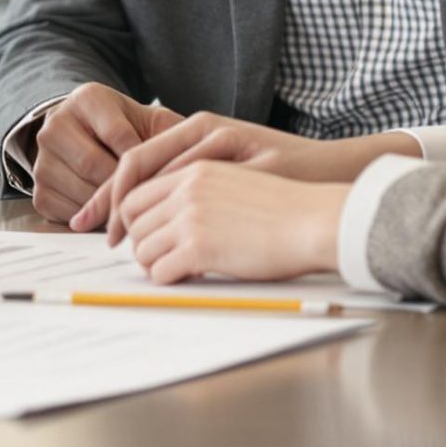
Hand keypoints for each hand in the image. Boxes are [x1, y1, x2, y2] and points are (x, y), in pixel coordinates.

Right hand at [29, 84, 184, 226]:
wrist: (87, 137)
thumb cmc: (127, 130)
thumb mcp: (148, 120)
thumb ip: (171, 130)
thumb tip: (199, 151)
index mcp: (87, 99)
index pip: (118, 135)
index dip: (145, 161)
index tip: (166, 178)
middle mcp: (56, 124)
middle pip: (95, 166)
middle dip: (127, 189)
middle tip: (154, 204)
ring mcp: (43, 158)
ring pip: (81, 191)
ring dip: (112, 208)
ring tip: (139, 212)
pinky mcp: (38, 189)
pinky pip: (67, 212)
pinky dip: (93, 221)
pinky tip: (113, 218)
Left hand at [118, 162, 348, 284]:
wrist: (316, 221)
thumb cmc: (286, 206)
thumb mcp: (236, 180)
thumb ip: (202, 189)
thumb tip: (175, 215)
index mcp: (196, 168)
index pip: (138, 186)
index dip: (129, 213)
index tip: (133, 231)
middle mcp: (188, 188)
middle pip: (132, 217)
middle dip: (139, 240)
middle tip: (154, 256)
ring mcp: (191, 217)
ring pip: (142, 246)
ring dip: (152, 262)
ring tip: (173, 268)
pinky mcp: (199, 247)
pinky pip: (160, 270)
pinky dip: (167, 279)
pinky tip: (187, 278)